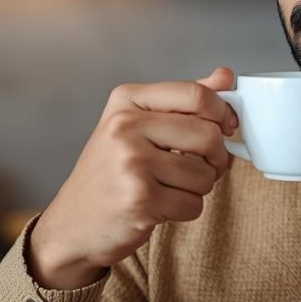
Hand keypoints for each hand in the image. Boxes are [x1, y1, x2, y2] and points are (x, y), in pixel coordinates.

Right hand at [27, 67, 236, 289]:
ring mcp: (131, 164)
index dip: (222, 112)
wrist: (73, 225)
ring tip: (170, 186)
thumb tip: (225, 76)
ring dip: (199, 186)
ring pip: (206, 173)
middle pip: (208, 134)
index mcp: (127, 100)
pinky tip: (161, 205)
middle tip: (202, 165)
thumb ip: (185, 100)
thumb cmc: (111, 172)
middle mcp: (125, 127)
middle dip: (216, 156)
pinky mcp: (140, 200)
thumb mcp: (140, 124)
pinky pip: (194, 203)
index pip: (196, 94)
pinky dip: (186, 209)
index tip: (226, 125)